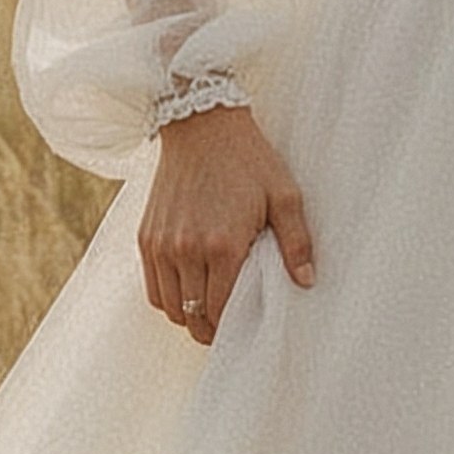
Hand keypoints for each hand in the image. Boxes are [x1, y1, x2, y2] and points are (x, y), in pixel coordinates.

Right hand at [139, 102, 315, 344]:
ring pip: (170, 307)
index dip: (232, 329)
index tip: (244, 330)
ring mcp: (162, 245)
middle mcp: (186, 250)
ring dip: (188, 316)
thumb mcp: (284, 195)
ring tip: (207, 312)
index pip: (221, 311)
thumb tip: (307, 282)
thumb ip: (297, 242)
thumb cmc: (248, 159)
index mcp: (223, 245)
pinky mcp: (146, 237)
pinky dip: (168, 298)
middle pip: (193, 316)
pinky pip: (152, 287)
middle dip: (210, 329)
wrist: (201, 124)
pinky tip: (187, 292)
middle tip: (227, 328)